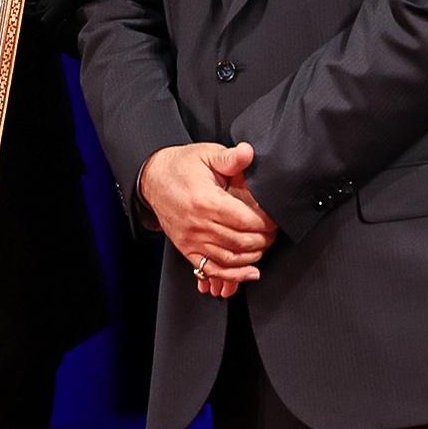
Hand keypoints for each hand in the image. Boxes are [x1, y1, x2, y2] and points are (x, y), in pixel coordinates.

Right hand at [139, 142, 278, 295]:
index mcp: (206, 200)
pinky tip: (249, 272)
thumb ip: (231, 157)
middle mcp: (198, 224)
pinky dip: (233, 276)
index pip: (245, 220)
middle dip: (264, 240)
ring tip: (263, 245)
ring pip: (230, 258)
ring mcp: (191, 239)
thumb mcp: (207, 154)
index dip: (266, 223)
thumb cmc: (182, 166)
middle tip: (272, 232)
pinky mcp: (186, 248)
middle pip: (241, 242)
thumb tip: (248, 152)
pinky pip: (212, 270)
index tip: (274, 219)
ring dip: (252, 256)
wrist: (152, 178)